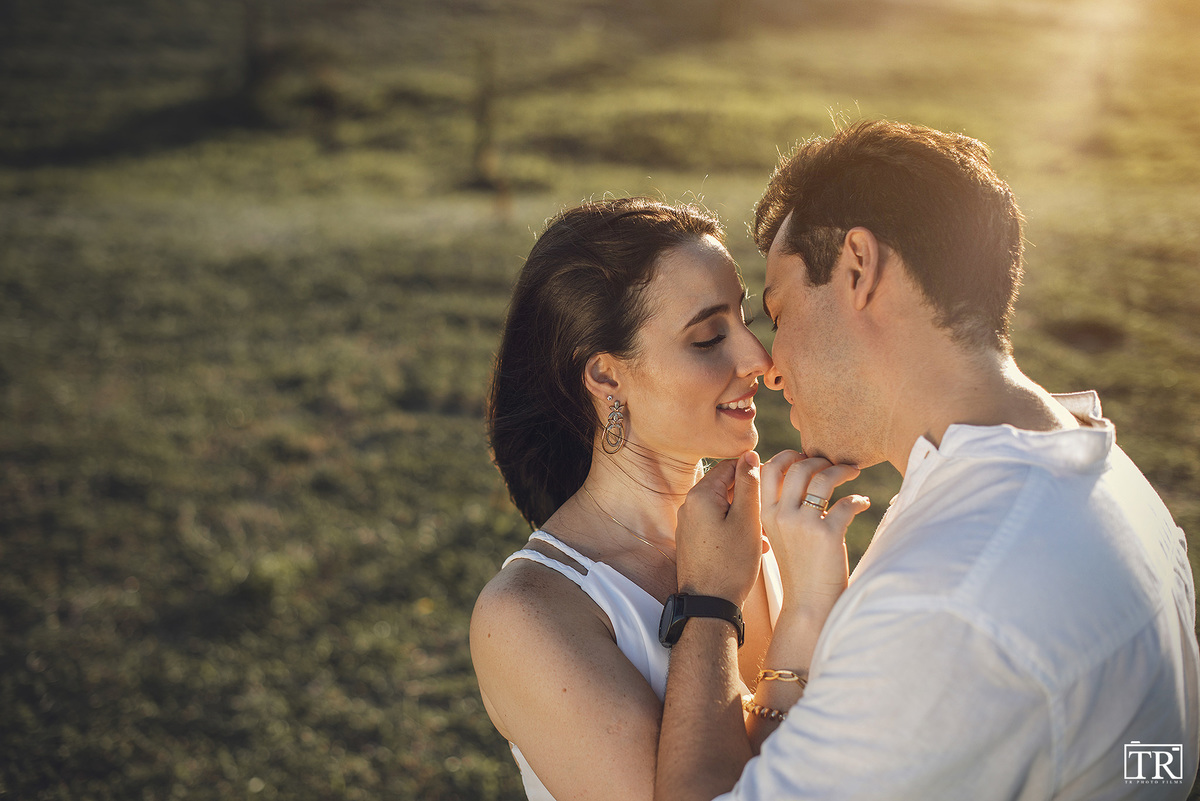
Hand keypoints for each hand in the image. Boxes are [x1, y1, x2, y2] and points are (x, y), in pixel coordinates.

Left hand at [675, 451, 762, 605]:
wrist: (709, 605)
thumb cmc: (732, 563)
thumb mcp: (747, 520)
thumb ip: (749, 485)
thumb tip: (749, 454)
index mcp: (700, 495)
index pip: (729, 466)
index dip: (754, 472)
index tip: (774, 484)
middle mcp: (689, 506)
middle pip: (725, 487)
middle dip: (750, 497)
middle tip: (772, 511)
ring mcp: (688, 524)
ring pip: (723, 508)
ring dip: (745, 515)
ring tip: (765, 533)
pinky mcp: (691, 541)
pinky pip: (716, 524)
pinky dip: (735, 529)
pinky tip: (754, 545)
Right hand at [761, 451, 869, 621]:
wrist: (809, 603)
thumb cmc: (799, 567)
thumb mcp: (780, 534)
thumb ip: (784, 506)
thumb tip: (801, 473)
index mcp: (766, 514)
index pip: (768, 469)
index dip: (787, 455)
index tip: (804, 456)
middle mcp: (781, 516)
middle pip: (798, 467)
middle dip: (819, 460)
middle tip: (833, 465)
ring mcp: (803, 524)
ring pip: (823, 479)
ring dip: (841, 470)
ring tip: (852, 473)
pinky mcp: (828, 534)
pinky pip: (846, 503)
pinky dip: (858, 500)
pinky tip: (863, 504)